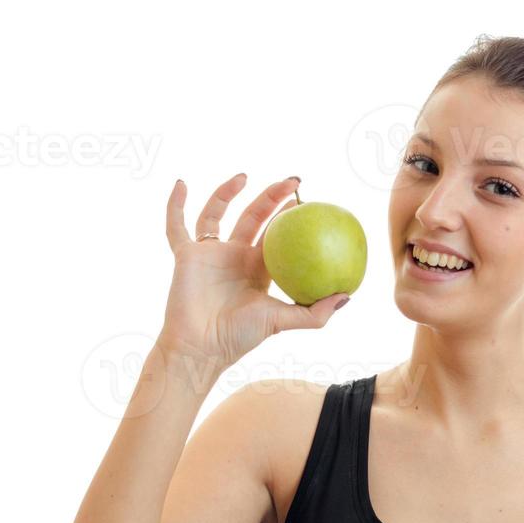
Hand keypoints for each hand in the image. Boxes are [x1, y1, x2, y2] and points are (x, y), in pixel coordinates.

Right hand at [158, 175, 348, 367]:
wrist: (202, 347)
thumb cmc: (240, 337)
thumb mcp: (282, 322)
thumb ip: (314, 313)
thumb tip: (347, 296)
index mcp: (258, 268)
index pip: (278, 235)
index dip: (291, 217)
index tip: (308, 199)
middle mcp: (235, 256)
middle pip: (254, 217)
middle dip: (272, 197)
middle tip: (294, 181)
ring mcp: (209, 254)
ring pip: (218, 213)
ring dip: (228, 192)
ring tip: (245, 176)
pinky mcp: (186, 255)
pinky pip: (176, 225)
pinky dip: (176, 204)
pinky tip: (181, 183)